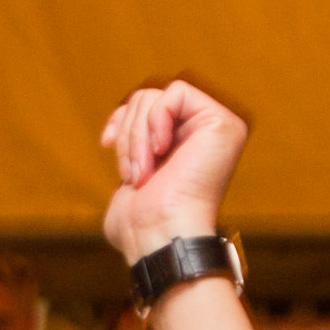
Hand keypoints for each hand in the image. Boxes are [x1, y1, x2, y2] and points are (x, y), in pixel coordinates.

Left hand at [98, 79, 246, 262]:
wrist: (158, 236)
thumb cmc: (140, 221)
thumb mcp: (130, 172)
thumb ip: (133, 145)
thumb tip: (115, 129)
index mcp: (185, 140)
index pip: (145, 104)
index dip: (121, 119)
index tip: (107, 142)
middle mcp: (204, 130)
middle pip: (146, 98)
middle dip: (127, 134)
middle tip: (132, 173)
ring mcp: (216, 125)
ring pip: (155, 97)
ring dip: (136, 138)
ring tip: (141, 173)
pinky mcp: (222, 122)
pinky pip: (176, 93)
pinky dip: (155, 121)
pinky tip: (160, 152)